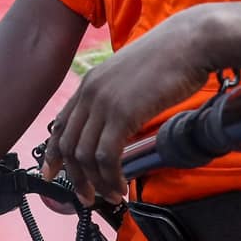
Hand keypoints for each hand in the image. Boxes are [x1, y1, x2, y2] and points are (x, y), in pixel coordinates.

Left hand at [40, 10, 214, 204]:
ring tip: (111, 196)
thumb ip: (117, 100)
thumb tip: (117, 129)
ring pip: (84, 155)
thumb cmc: (171, 59)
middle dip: (74, 177)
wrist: (190, 43)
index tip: (50, 173)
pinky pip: (105, 156)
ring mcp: (104, 102)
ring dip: (95, 183)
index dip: (52, 153)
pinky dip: (110, 177)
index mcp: (90, 83)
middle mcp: (90, 92)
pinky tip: (121, 186)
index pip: (61, 124)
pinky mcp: (122, 113)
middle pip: (68, 144)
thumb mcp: (131, 77)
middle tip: (86, 197)